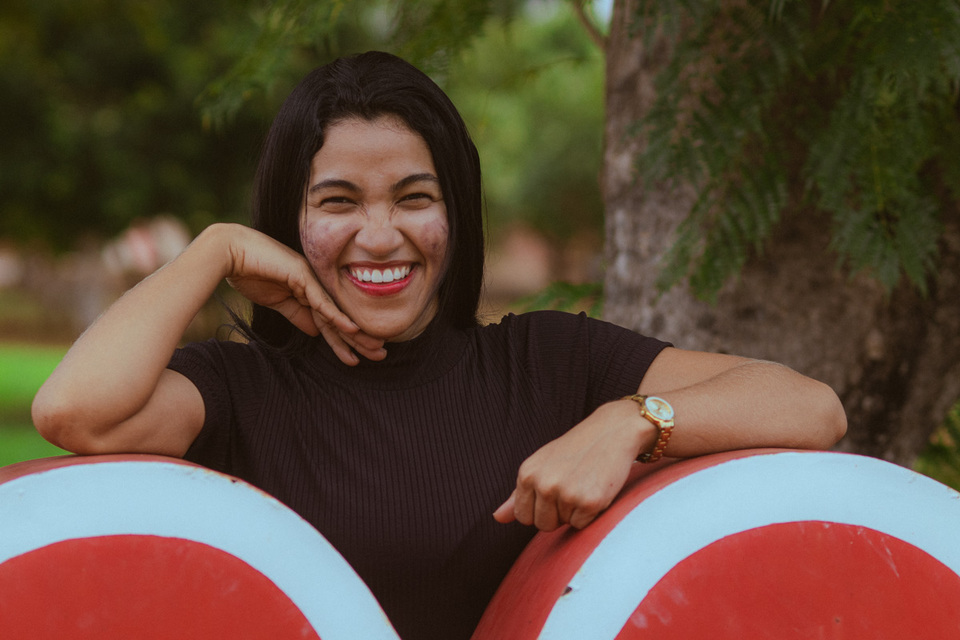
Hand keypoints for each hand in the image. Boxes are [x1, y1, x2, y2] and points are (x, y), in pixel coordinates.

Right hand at [217, 224, 385, 364]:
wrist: (229, 253)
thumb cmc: (249, 273)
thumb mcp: (277, 302)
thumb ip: (297, 314)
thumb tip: (316, 333)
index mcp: (309, 290)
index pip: (330, 320)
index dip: (344, 341)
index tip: (358, 358)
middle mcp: (314, 284)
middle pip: (340, 316)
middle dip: (360, 339)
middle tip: (380, 354)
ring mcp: (310, 278)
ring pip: (336, 311)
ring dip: (355, 333)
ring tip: (374, 348)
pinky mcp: (301, 275)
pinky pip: (321, 300)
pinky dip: (336, 316)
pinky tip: (352, 330)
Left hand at [493, 399, 653, 530]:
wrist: (612, 431)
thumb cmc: (575, 449)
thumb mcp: (541, 465)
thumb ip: (518, 494)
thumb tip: (497, 517)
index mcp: (527, 474)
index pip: (523, 516)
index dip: (540, 509)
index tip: (554, 491)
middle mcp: (543, 484)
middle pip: (543, 525)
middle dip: (558, 514)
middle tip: (572, 486)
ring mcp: (566, 493)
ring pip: (565, 525)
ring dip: (575, 512)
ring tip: (584, 484)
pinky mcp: (589, 501)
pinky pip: (583, 525)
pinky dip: (591, 513)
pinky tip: (596, 489)